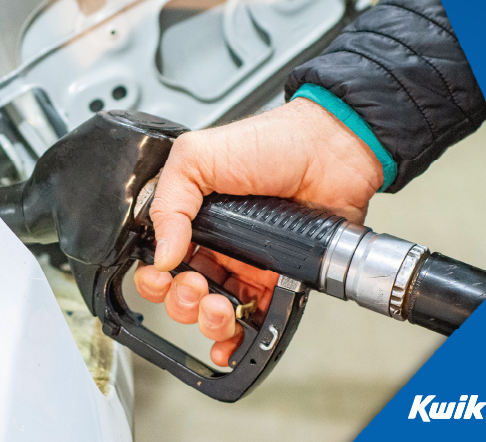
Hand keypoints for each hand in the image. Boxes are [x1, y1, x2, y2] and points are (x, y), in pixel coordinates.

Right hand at [132, 97, 382, 365]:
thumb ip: (168, 202)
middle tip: (196, 287)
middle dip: (182, 301)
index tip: (162, 277)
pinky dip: (239, 339)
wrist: (330, 151)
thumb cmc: (271, 143)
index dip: (155, 277)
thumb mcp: (197, 157)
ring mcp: (248, 263)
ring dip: (208, 321)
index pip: (160, 259)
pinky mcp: (279, 279)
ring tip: (219, 308)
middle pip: (184, 293)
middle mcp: (217, 243)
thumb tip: (159, 254)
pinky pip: (255, 318)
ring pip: (215, 311)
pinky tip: (230, 342)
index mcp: (192, 217)